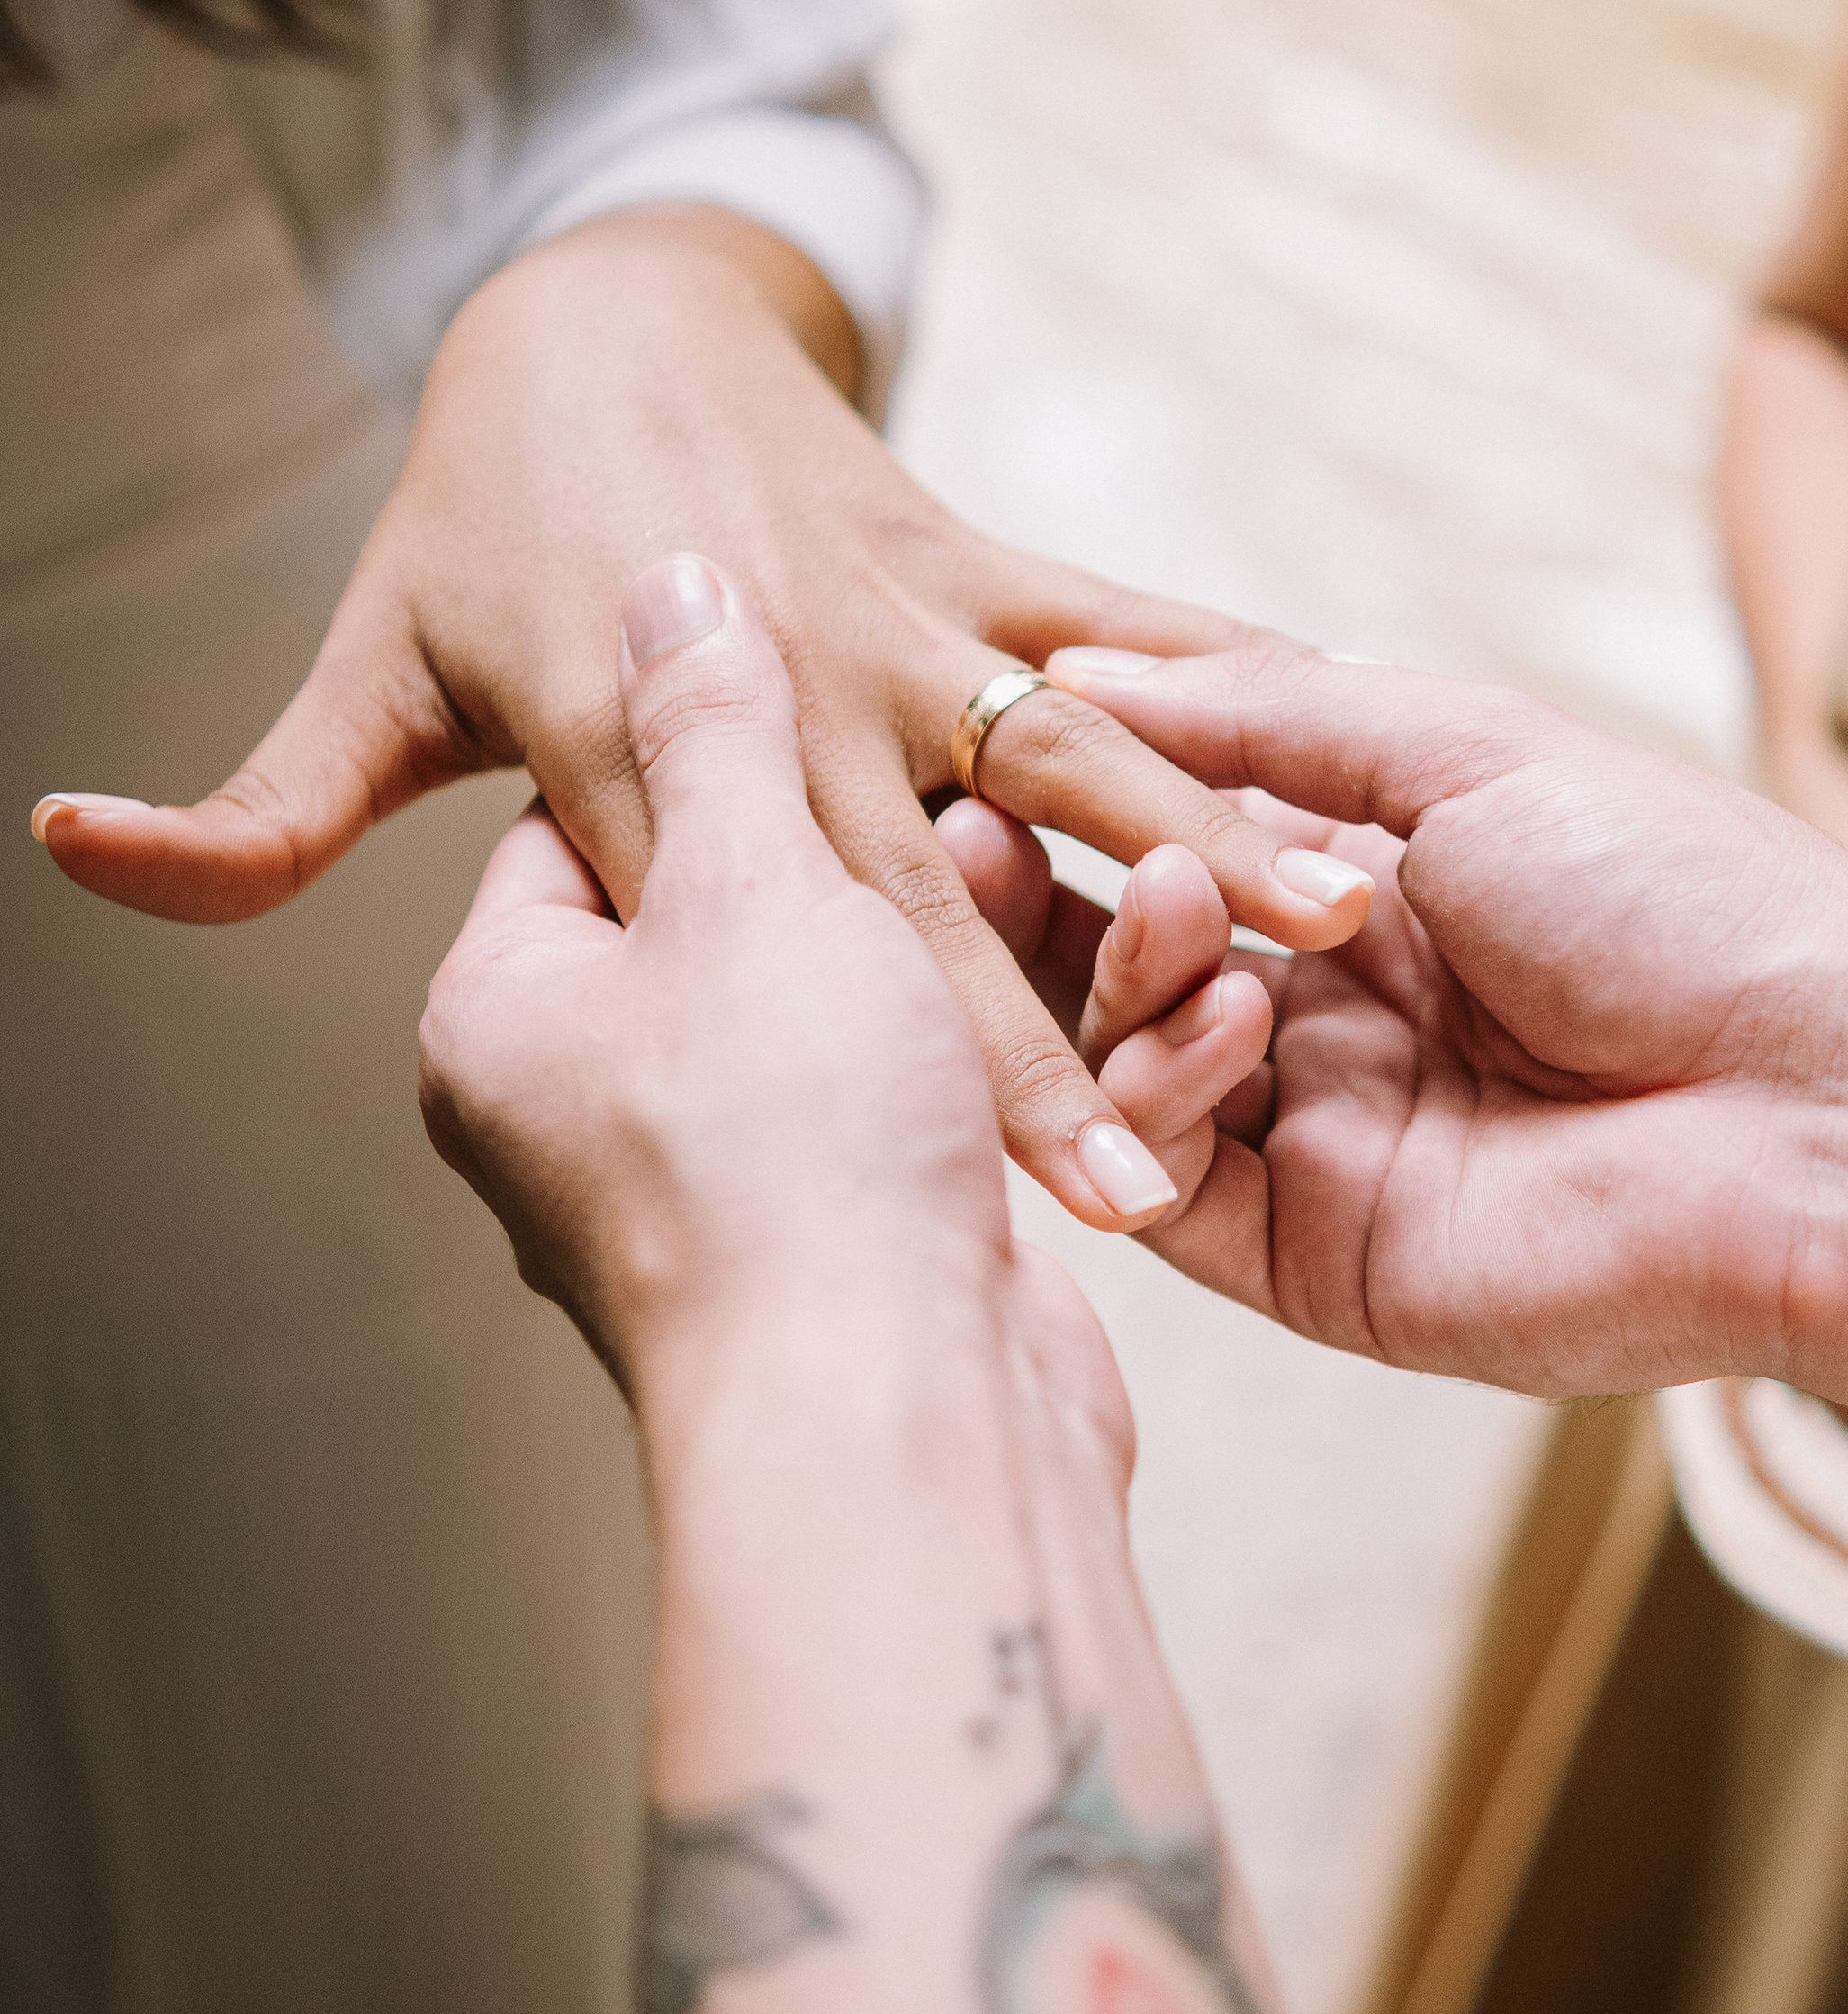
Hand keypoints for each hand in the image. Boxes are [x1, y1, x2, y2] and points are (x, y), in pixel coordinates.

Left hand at [29, 210, 1369, 1225]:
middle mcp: (792, 692)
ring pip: (1066, 742)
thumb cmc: (467, 529)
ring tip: (1334, 918)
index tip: (1013, 1193)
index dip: (901, 1076)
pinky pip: (1120, 620)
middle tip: (1171, 1150)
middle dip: (1059, 1027)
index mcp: (648, 756)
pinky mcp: (977, 560)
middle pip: (938, 883)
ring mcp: (901, 618)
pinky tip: (1357, 742)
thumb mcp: (366, 674)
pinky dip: (1235, 672)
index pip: (778, 954)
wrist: (600, 308)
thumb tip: (66, 849)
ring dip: (1199, 836)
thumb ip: (260, 805)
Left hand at [416, 551, 1059, 1431]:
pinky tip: (1163, 929)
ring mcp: (766, 1165)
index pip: (598, 805)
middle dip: (912, 819)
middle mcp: (621, 1091)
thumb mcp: (726, 888)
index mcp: (519, 1009)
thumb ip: (704, 731)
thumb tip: (671, 592)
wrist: (885, 1421)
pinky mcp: (900, 1218)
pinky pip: (990, 1071)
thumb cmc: (767, 1157)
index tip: (822, 624)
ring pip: (913, 981)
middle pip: (776, 894)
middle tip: (1006, 706)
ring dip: (1031, 918)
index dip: (723, 715)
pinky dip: (1076, 1012)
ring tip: (1112, 798)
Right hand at [942, 643, 1847, 1394]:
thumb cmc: (1682, 898)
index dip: (1070, 806)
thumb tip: (1092, 664)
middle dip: (1039, 901)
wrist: (1820, 1097)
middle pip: (1117, 968)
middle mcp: (1331, 1025)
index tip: (986, 744)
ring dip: (1110, 981)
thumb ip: (1272, 720)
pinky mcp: (1316, 1258)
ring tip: (1165, 907)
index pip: (1167, 850)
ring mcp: (1319, 1147)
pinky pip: (1167, 1188)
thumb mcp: (1469, 754)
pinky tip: (1224, 1023)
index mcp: (1372, 901)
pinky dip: (1157, 1100)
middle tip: (964, 831)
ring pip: (1123, 1075)